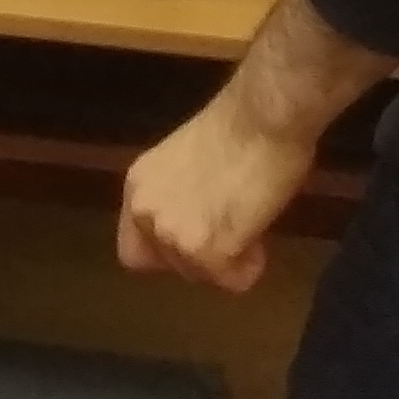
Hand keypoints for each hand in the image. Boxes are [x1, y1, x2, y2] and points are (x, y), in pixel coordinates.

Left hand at [117, 93, 324, 292]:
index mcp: (138, 187)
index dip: (169, 252)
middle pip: (172, 267)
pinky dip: (250, 268)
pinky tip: (260, 237)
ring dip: (228, 260)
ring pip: (202, 276)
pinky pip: (233, 281)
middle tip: (234, 230)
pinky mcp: (207, 250)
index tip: (198, 240)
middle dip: (205, 256)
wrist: (263, 117)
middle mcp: (145, 212)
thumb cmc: (240, 128)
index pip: (135, 249)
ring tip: (250, 225)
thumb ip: (178, 197)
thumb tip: (197, 223)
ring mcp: (172, 234)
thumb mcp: (186, 164)